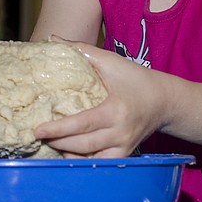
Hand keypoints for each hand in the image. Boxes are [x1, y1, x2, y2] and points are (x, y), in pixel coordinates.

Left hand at [33, 37, 164, 157]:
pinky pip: (100, 163)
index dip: (58, 129)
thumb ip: (82, 50)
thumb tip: (53, 38)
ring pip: (90, 158)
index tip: (38, 130)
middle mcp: (120, 133)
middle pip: (82, 145)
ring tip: (49, 144)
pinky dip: (83, 160)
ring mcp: (124, 147)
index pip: (82, 124)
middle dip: (57, 142)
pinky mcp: (125, 154)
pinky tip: (68, 152)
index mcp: (116, 110)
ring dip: (67, 153)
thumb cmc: (136, 78)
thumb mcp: (111, 62)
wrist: (165, 100)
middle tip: (36, 135)